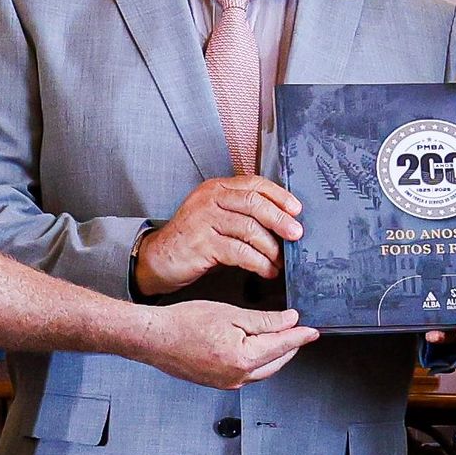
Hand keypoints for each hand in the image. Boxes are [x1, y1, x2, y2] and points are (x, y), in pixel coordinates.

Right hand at [135, 177, 303, 295]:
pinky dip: (258, 263)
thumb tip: (283, 224)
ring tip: (280, 261)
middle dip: (280, 220)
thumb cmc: (193, 240)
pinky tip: (266, 270)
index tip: (297, 210)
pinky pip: (239, 252)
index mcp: (216, 188)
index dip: (279, 196)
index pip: (254, 184)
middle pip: (254, 203)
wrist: (158, 259)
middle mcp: (209, 199)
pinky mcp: (201, 243)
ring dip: (271, 248)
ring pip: (249, 229)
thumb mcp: (217, 219)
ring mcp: (204, 220)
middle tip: (296, 235)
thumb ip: (243, 215)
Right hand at [141, 303, 319, 388]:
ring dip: (275, 354)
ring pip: (263, 369)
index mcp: (243, 358)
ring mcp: (228, 382)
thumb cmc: (183, 323)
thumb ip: (264, 320)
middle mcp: (238, 377)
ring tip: (282, 336)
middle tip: (301, 330)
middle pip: (276, 361)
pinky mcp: (219, 382)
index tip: (314, 331)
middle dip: (290, 345)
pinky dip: (258, 360)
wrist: (154, 338)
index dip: (301, 336)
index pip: (283, 345)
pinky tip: (257, 347)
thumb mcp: (230, 314)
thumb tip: (289, 321)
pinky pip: (248, 373)